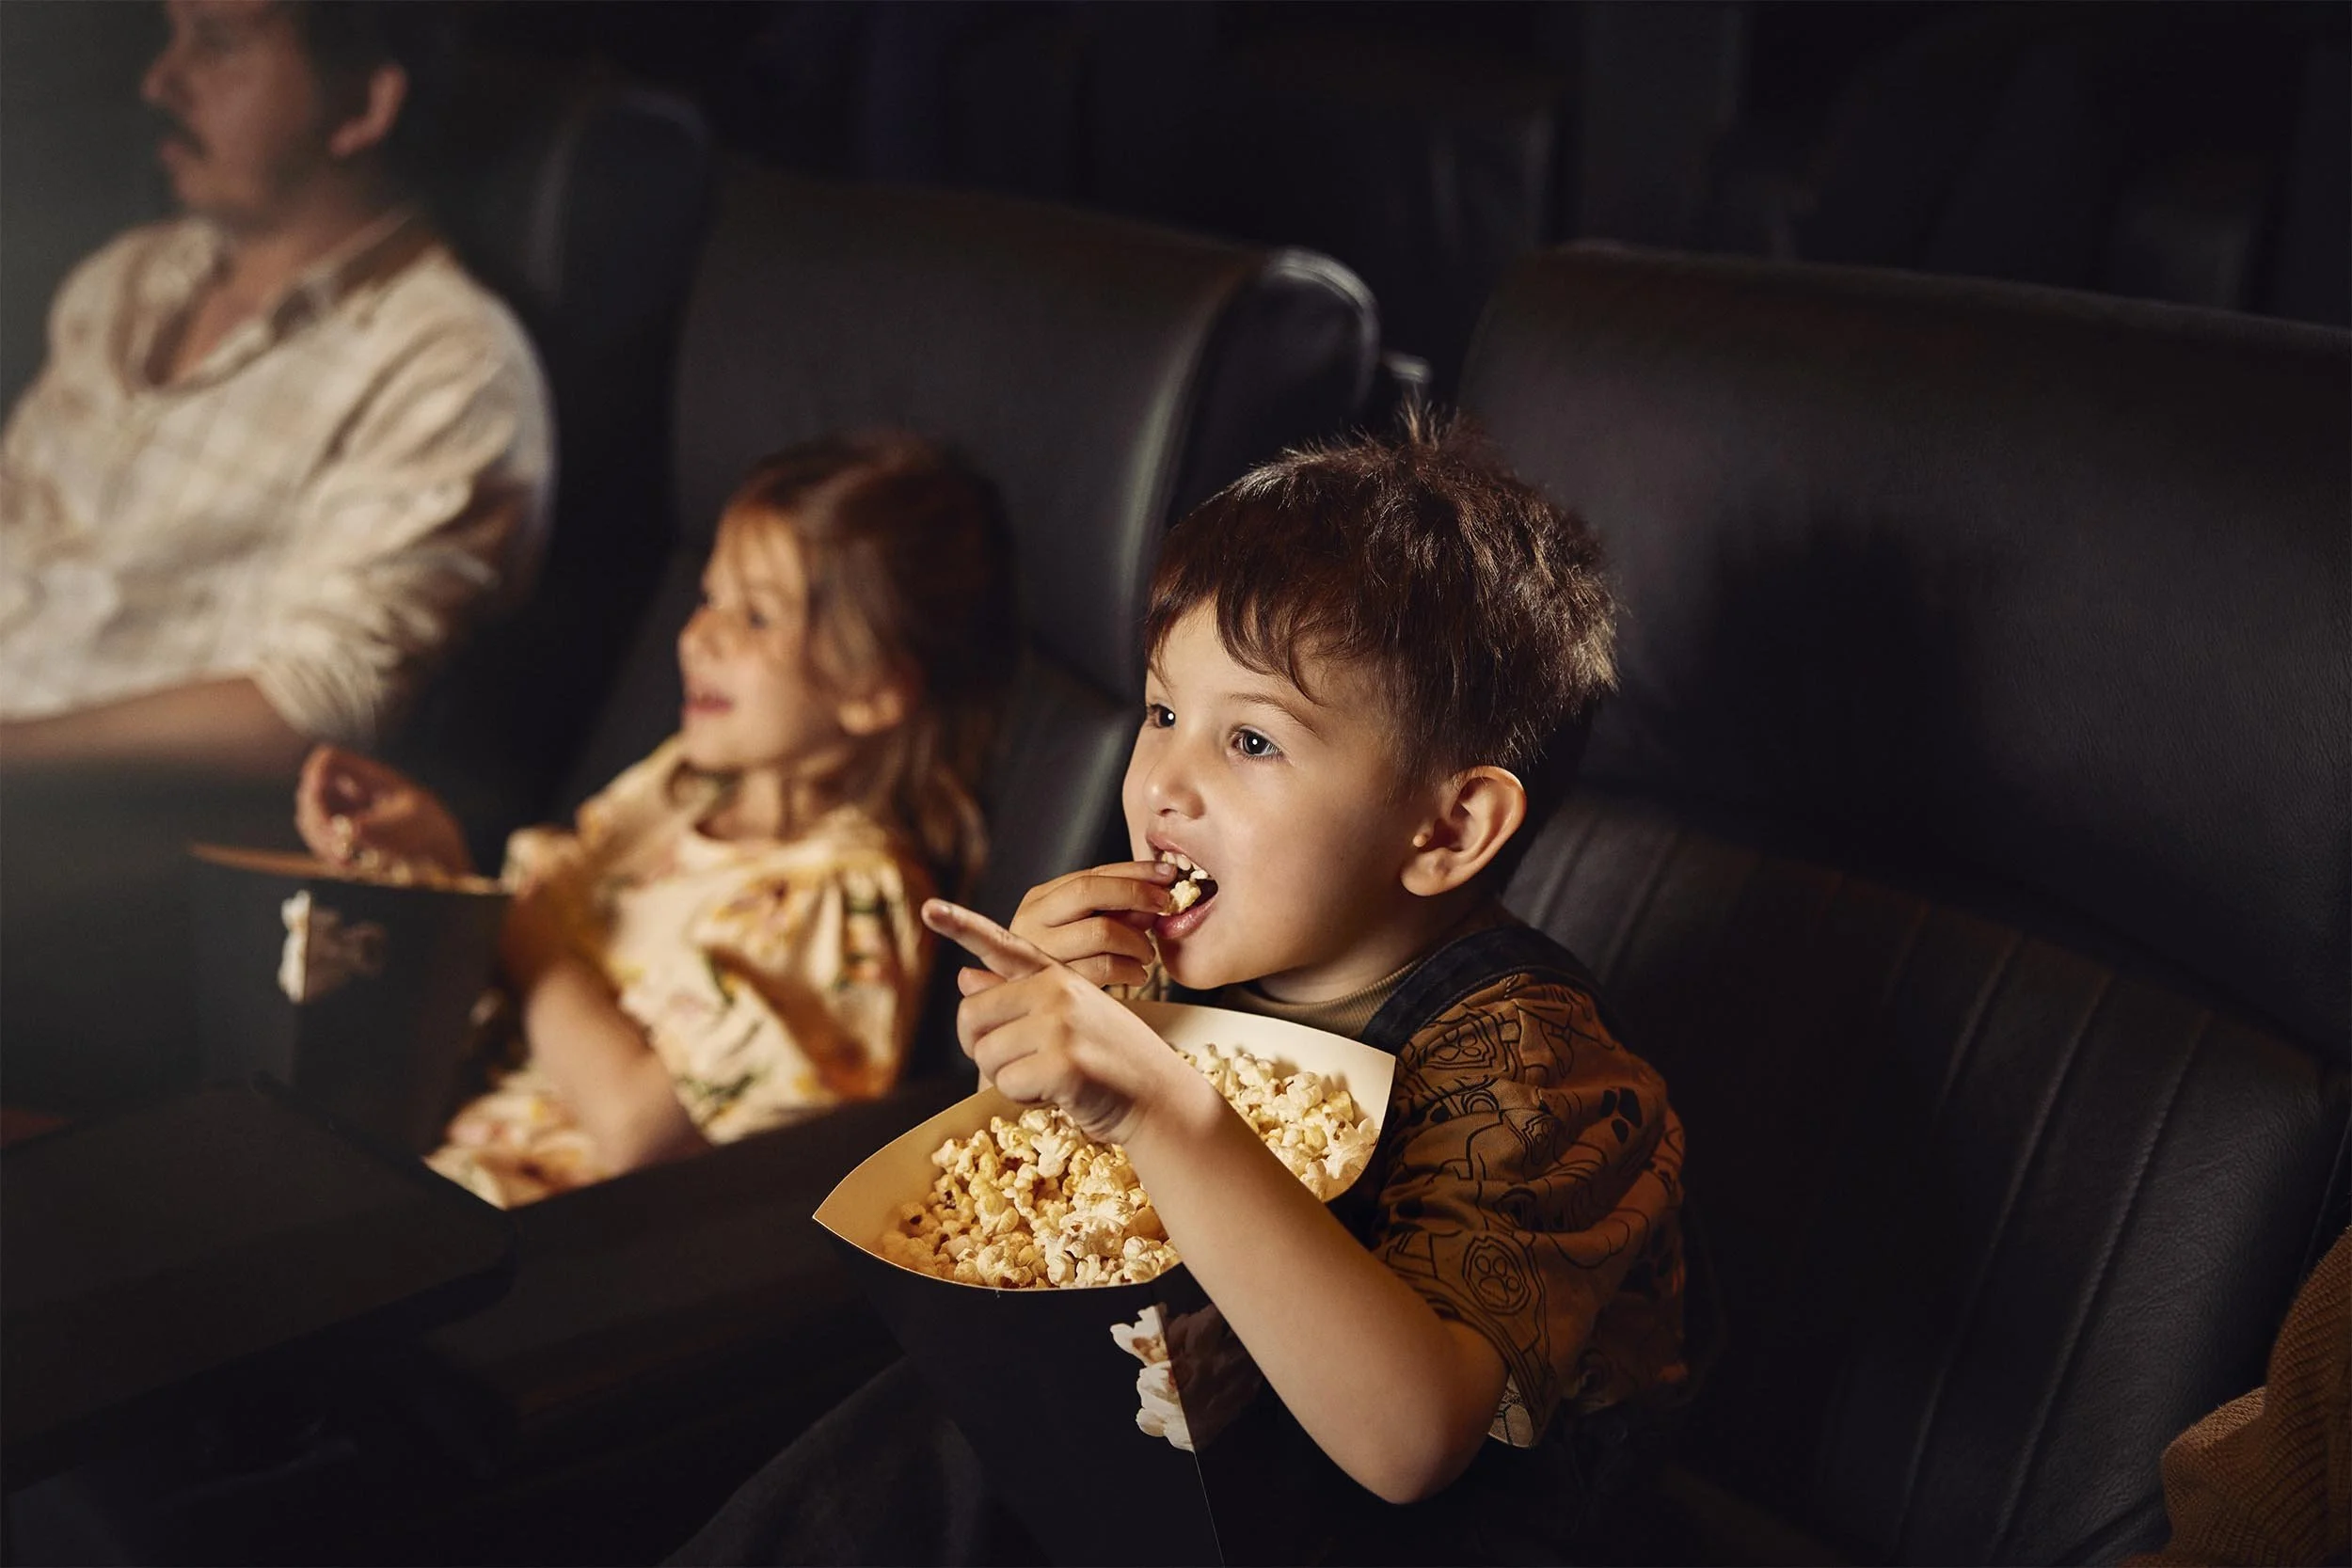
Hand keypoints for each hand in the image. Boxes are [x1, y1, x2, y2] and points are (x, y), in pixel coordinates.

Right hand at [295, 744, 472, 875]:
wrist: (439, 853)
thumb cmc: (429, 830)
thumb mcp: (408, 825)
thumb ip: (376, 826)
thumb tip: (346, 828)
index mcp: (370, 778)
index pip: (328, 759)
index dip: (315, 772)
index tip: (316, 795)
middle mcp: (352, 792)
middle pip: (311, 792)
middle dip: (315, 817)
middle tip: (333, 841)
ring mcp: (345, 812)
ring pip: (310, 818)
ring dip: (319, 839)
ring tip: (342, 860)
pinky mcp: (342, 833)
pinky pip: (320, 839)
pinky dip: (326, 851)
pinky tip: (344, 864)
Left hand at [923, 898, 1208, 1144]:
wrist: (1159, 1097)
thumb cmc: (1108, 1060)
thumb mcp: (1065, 1019)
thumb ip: (1015, 998)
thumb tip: (964, 977)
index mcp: (1054, 973)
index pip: (1001, 945)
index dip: (960, 925)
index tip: (929, 908)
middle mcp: (1056, 988)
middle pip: (970, 1017)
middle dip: (985, 1050)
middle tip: (1023, 1064)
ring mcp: (1061, 1022)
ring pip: (985, 1056)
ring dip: (1010, 1079)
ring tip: (1053, 1077)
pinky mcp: (1063, 1060)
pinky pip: (1006, 1085)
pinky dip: (1026, 1099)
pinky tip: (1061, 1093)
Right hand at [1006, 860, 1178, 986]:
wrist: (1035, 1013)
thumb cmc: (1068, 966)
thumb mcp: (1084, 930)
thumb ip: (1114, 910)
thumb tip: (1154, 896)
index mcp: (1040, 901)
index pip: (1090, 874)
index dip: (1133, 871)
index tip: (1166, 874)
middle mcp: (1031, 921)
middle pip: (1088, 891)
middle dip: (1134, 894)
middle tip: (1163, 905)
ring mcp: (1039, 952)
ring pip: (1101, 931)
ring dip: (1136, 940)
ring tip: (1147, 953)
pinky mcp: (1055, 983)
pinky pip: (1103, 967)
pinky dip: (1131, 969)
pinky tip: (1137, 974)